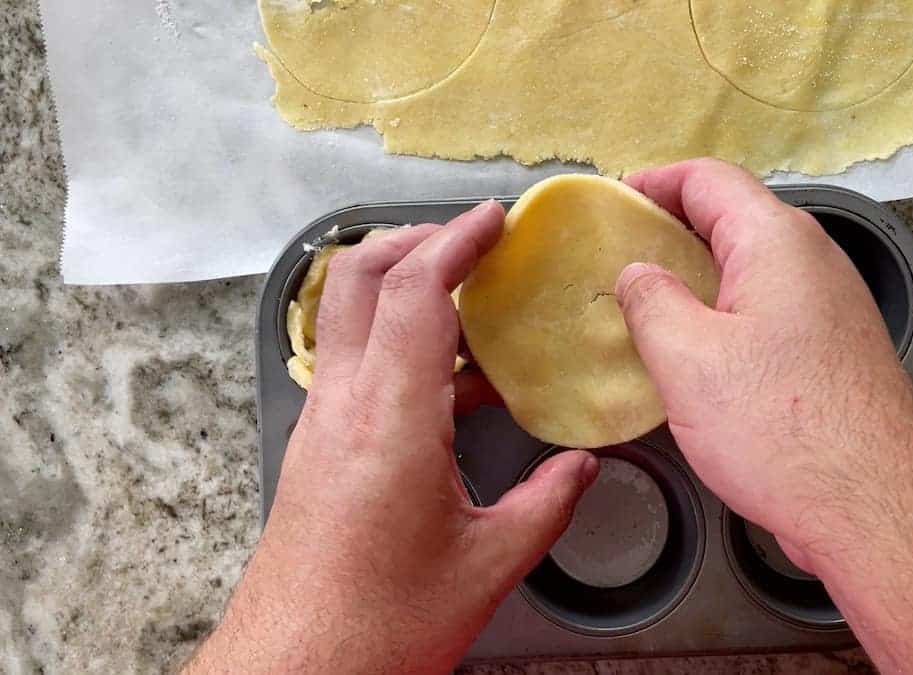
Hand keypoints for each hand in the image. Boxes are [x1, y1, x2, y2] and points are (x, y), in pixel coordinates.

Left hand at [187, 202, 598, 673]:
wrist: (292, 671)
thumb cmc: (376, 625)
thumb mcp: (487, 565)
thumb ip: (546, 503)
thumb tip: (581, 466)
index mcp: (390, 420)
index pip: (415, 291)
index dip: (455, 241)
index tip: (493, 220)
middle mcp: (343, 406)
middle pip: (359, 278)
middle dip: (415, 239)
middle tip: (471, 240)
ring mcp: (322, 425)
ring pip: (349, 317)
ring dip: (403, 289)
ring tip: (472, 306)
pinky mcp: (317, 449)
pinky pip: (355, 365)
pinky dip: (399, 345)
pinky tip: (453, 386)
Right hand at [616, 159, 912, 674]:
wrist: (876, 508)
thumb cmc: (781, 428)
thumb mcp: (688, 360)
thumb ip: (650, 301)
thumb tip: (637, 273)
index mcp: (779, 240)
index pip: (710, 178)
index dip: (655, 181)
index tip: (612, 202)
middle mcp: (815, 260)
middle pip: (735, 218)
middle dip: (674, 229)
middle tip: (619, 258)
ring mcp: (833, 307)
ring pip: (754, 269)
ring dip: (700, 277)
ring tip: (647, 308)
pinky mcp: (837, 351)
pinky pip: (772, 310)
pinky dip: (728, 315)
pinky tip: (697, 357)